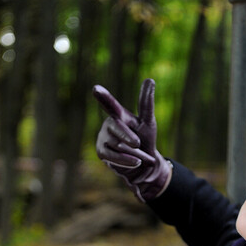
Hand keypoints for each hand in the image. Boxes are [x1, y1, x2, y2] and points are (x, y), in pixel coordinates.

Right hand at [93, 79, 171, 201]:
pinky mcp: (101, 152)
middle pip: (117, 128)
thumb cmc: (145, 140)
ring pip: (118, 145)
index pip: (111, 105)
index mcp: (119, 114)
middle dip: (129, 137)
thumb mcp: (148, 122)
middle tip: (138, 143)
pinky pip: (113, 157)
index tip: (96, 89)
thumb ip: (146, 104)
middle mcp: (108, 124)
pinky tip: (136, 162)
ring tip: (140, 155)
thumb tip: (149, 80)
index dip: (104, 97)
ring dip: (134, 152)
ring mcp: (102, 138)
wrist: (144, 165)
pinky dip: (126, 160)